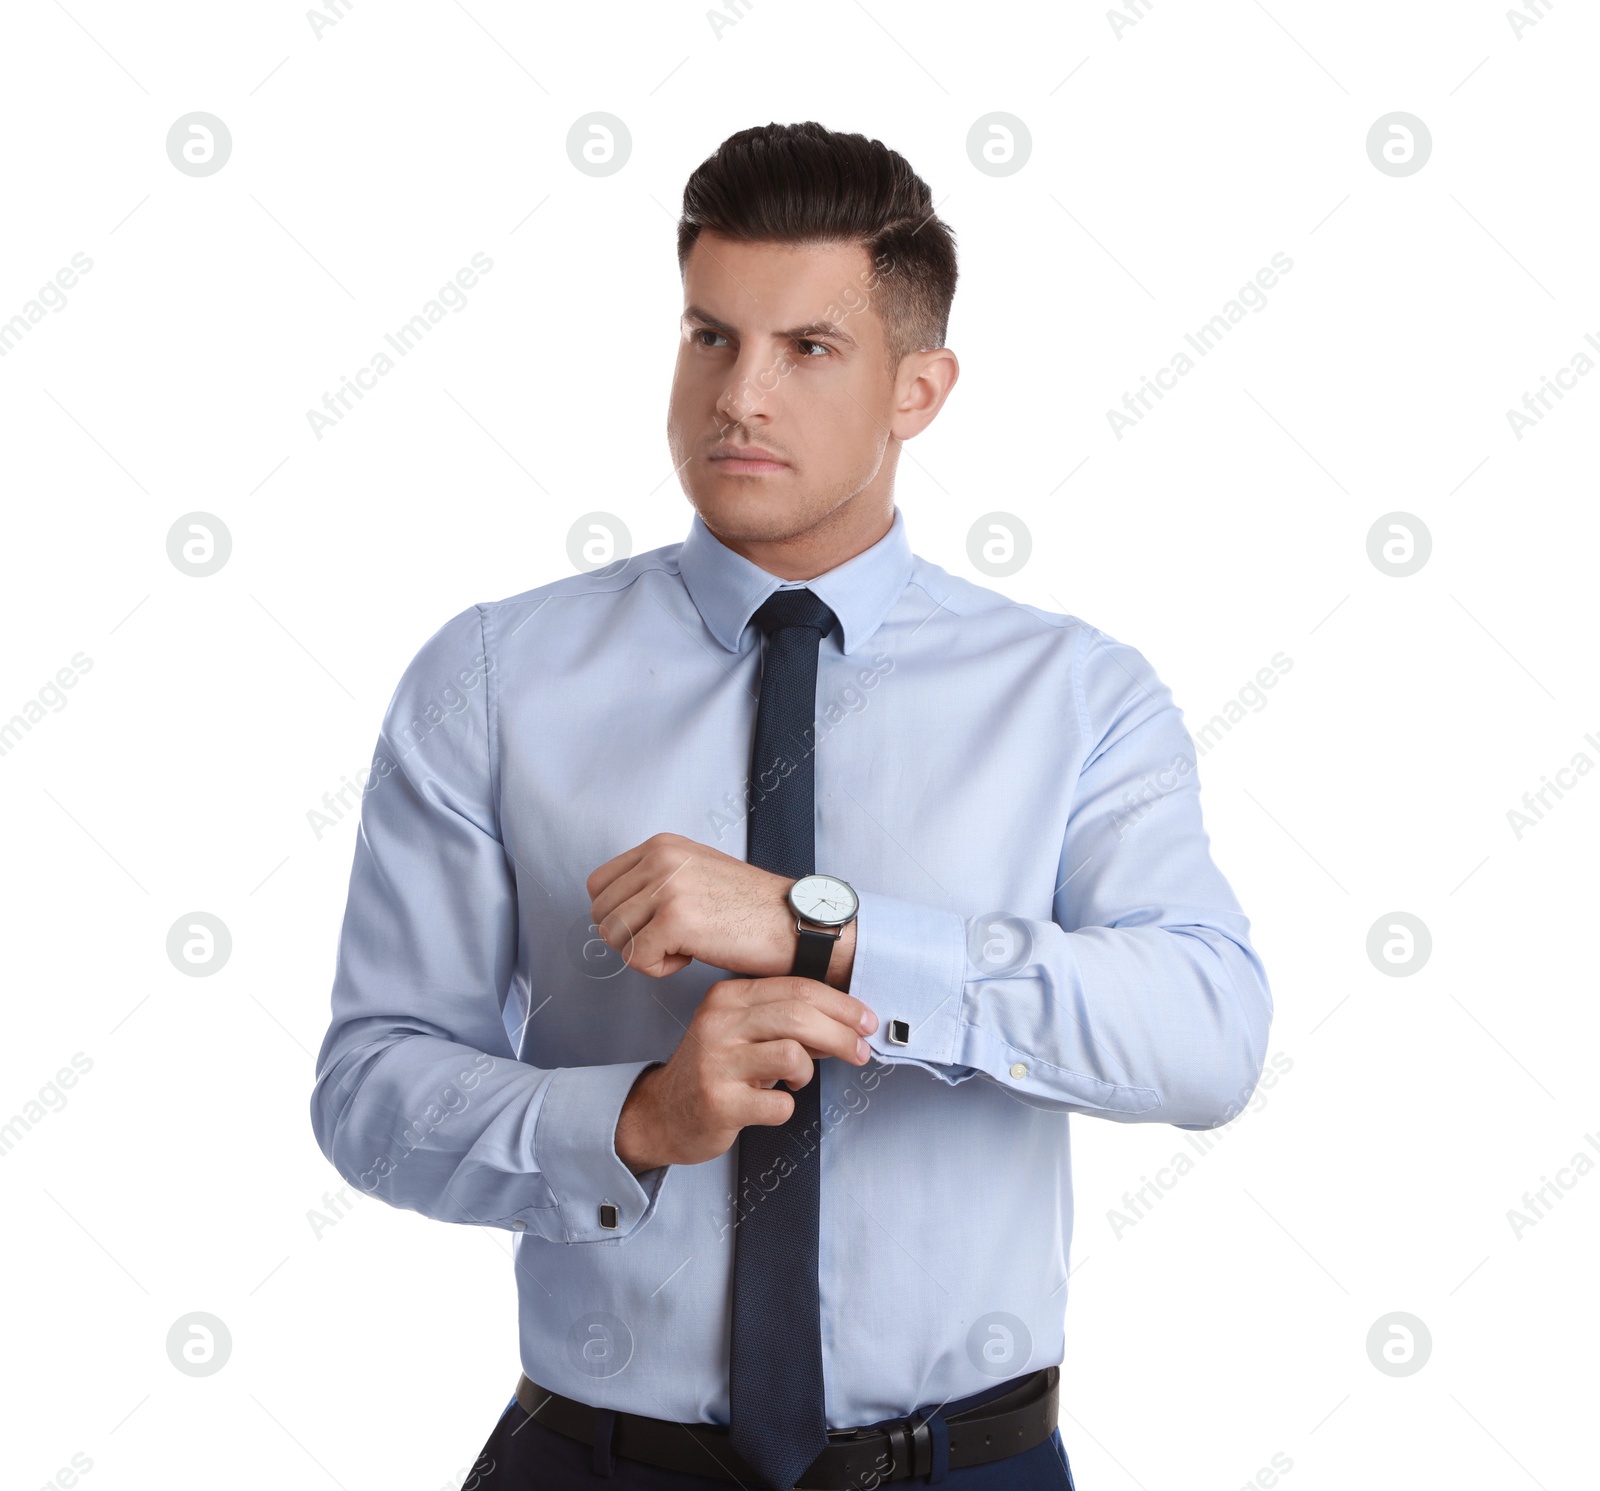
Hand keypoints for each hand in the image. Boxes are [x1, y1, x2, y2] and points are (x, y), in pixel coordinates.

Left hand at [587, 832, 852, 984]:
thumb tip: (612, 908)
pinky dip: (660, 969)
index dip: (620, 915)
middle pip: (601, 913)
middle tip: (672, 940)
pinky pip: (636, 958)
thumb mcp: (695, 872)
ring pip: (614, 937)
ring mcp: (667, 887)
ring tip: (684, 946)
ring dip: (646, 953)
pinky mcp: (675, 919)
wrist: (794, 923)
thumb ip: (654, 880)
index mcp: (661, 844)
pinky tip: (691, 957)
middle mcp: (660, 858)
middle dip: (631, 937)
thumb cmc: (750, 908)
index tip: (654, 925)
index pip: (599, 885)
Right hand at [613, 975, 879, 1171]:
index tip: (865, 1021)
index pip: (797, 988)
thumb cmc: (715, 1070)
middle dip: (841, 1034)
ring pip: (792, 1054)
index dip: (840, 1005)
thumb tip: (845, 1021)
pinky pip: (779, 1103)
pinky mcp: (719, 1103)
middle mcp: (719, 1024)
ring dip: (808, 1072)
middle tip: (860, 1052)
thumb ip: (785, 1020)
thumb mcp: (742, 1031)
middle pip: (798, 1016)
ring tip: (795, 1080)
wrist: (664, 1113)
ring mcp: (716, 1063)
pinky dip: (787, 1106)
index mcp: (727, 998)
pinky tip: (772, 1103)